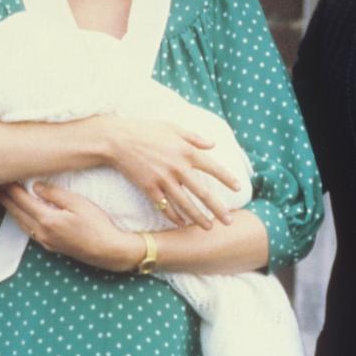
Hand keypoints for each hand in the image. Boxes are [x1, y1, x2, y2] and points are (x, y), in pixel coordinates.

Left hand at [0, 182, 144, 271]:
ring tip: (0, 195)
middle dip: (2, 196)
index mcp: (47, 220)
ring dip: (8, 207)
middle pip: (15, 211)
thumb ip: (55, 194)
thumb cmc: (98, 225)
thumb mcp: (79, 204)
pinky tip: (19, 212)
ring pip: (19, 221)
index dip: (7, 187)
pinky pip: (28, 228)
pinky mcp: (50, 245)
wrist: (109, 251)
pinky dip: (19, 217)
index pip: (20, 199)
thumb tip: (36, 186)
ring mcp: (45, 240)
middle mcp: (41, 232)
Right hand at [99, 115, 238, 229]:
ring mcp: (163, 180)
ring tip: (208, 227)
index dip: (227, 178)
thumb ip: (194, 137)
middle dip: (217, 209)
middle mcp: (178, 168)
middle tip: (228, 221)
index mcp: (187, 152)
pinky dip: (174, 216)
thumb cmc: (146, 130)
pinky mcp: (149, 188)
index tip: (238, 187)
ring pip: (185, 204)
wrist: (118, 140)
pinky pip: (164, 206)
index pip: (213, 168)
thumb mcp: (173, 127)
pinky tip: (182, 223)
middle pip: (202, 193)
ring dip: (198, 218)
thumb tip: (213, 144)